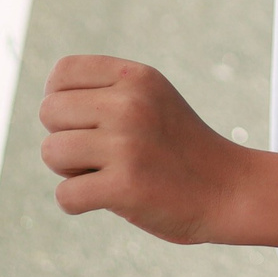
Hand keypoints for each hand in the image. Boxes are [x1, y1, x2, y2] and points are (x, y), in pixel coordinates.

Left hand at [39, 55, 242, 244]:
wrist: (230, 189)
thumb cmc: (180, 147)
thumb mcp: (152, 99)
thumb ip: (105, 92)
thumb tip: (47, 105)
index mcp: (136, 78)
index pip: (62, 73)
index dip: (60, 99)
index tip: (82, 122)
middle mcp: (130, 104)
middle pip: (49, 112)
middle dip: (64, 136)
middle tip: (97, 154)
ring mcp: (127, 145)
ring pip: (51, 152)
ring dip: (69, 171)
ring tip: (104, 174)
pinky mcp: (125, 187)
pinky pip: (65, 195)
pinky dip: (77, 203)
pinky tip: (107, 199)